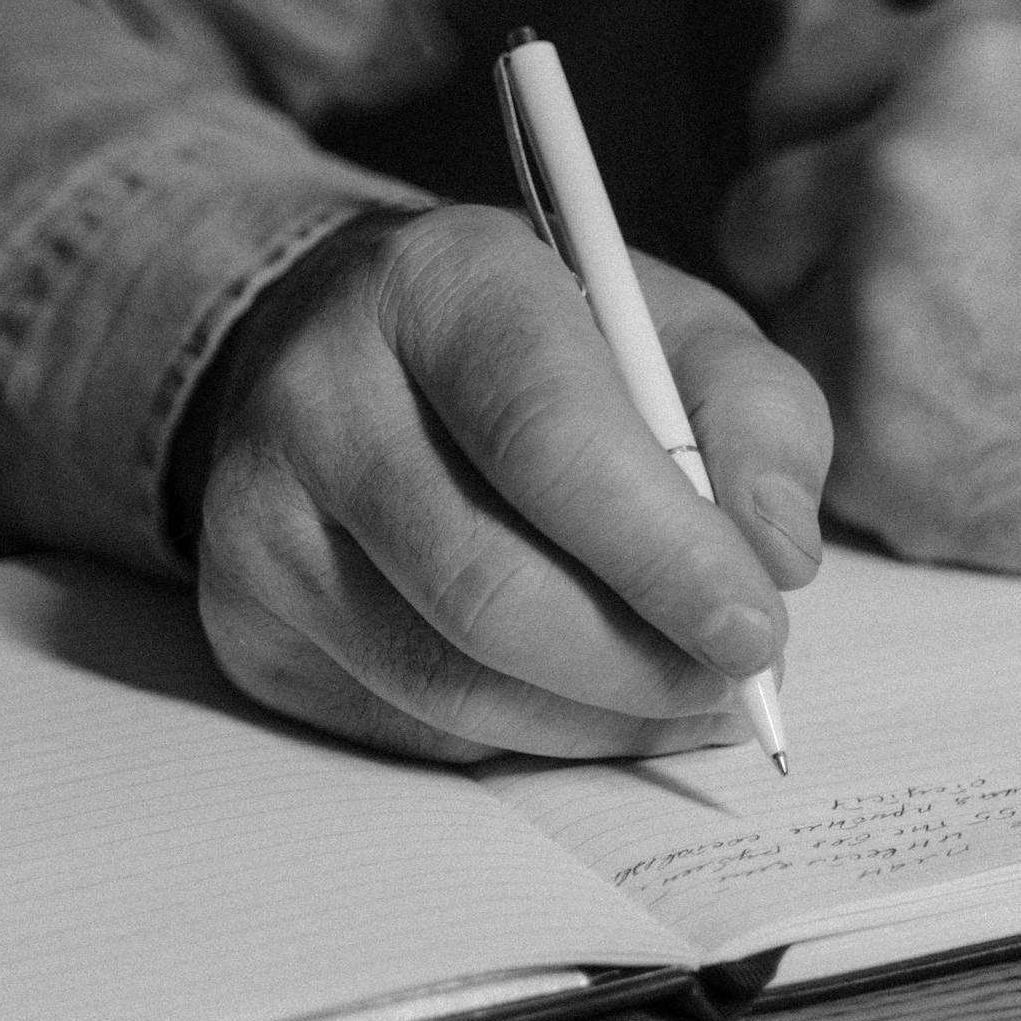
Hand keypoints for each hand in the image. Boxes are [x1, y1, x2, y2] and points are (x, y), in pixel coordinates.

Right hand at [170, 205, 830, 761]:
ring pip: (447, 683)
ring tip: (684, 693)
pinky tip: (590, 699)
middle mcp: (318, 391)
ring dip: (596, 718)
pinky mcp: (244, 622)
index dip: (665, 556)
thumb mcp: (679, 332)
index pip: (550, 439)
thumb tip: (777, 556)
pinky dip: (530, 736)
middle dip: (640, 663)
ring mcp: (258, 517)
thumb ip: (757, 419)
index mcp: (440, 284)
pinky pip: (409, 726)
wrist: (358, 351)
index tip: (755, 629)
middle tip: (733, 681)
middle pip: (489, 588)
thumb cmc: (551, 347)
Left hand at [719, 13, 1020, 606]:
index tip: (827, 185)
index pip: (794, 88)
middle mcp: (896, 181)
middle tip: (888, 298)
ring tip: (953, 381)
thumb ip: (1011, 91)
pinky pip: (824, 439)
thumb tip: (931, 100)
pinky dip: (876, 448)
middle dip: (809, 252)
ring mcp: (875, 324)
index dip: (813, 142)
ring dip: (839, 355)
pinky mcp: (881, 452)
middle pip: (757, 214)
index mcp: (962, 76)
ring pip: (780, 336)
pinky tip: (968, 445)